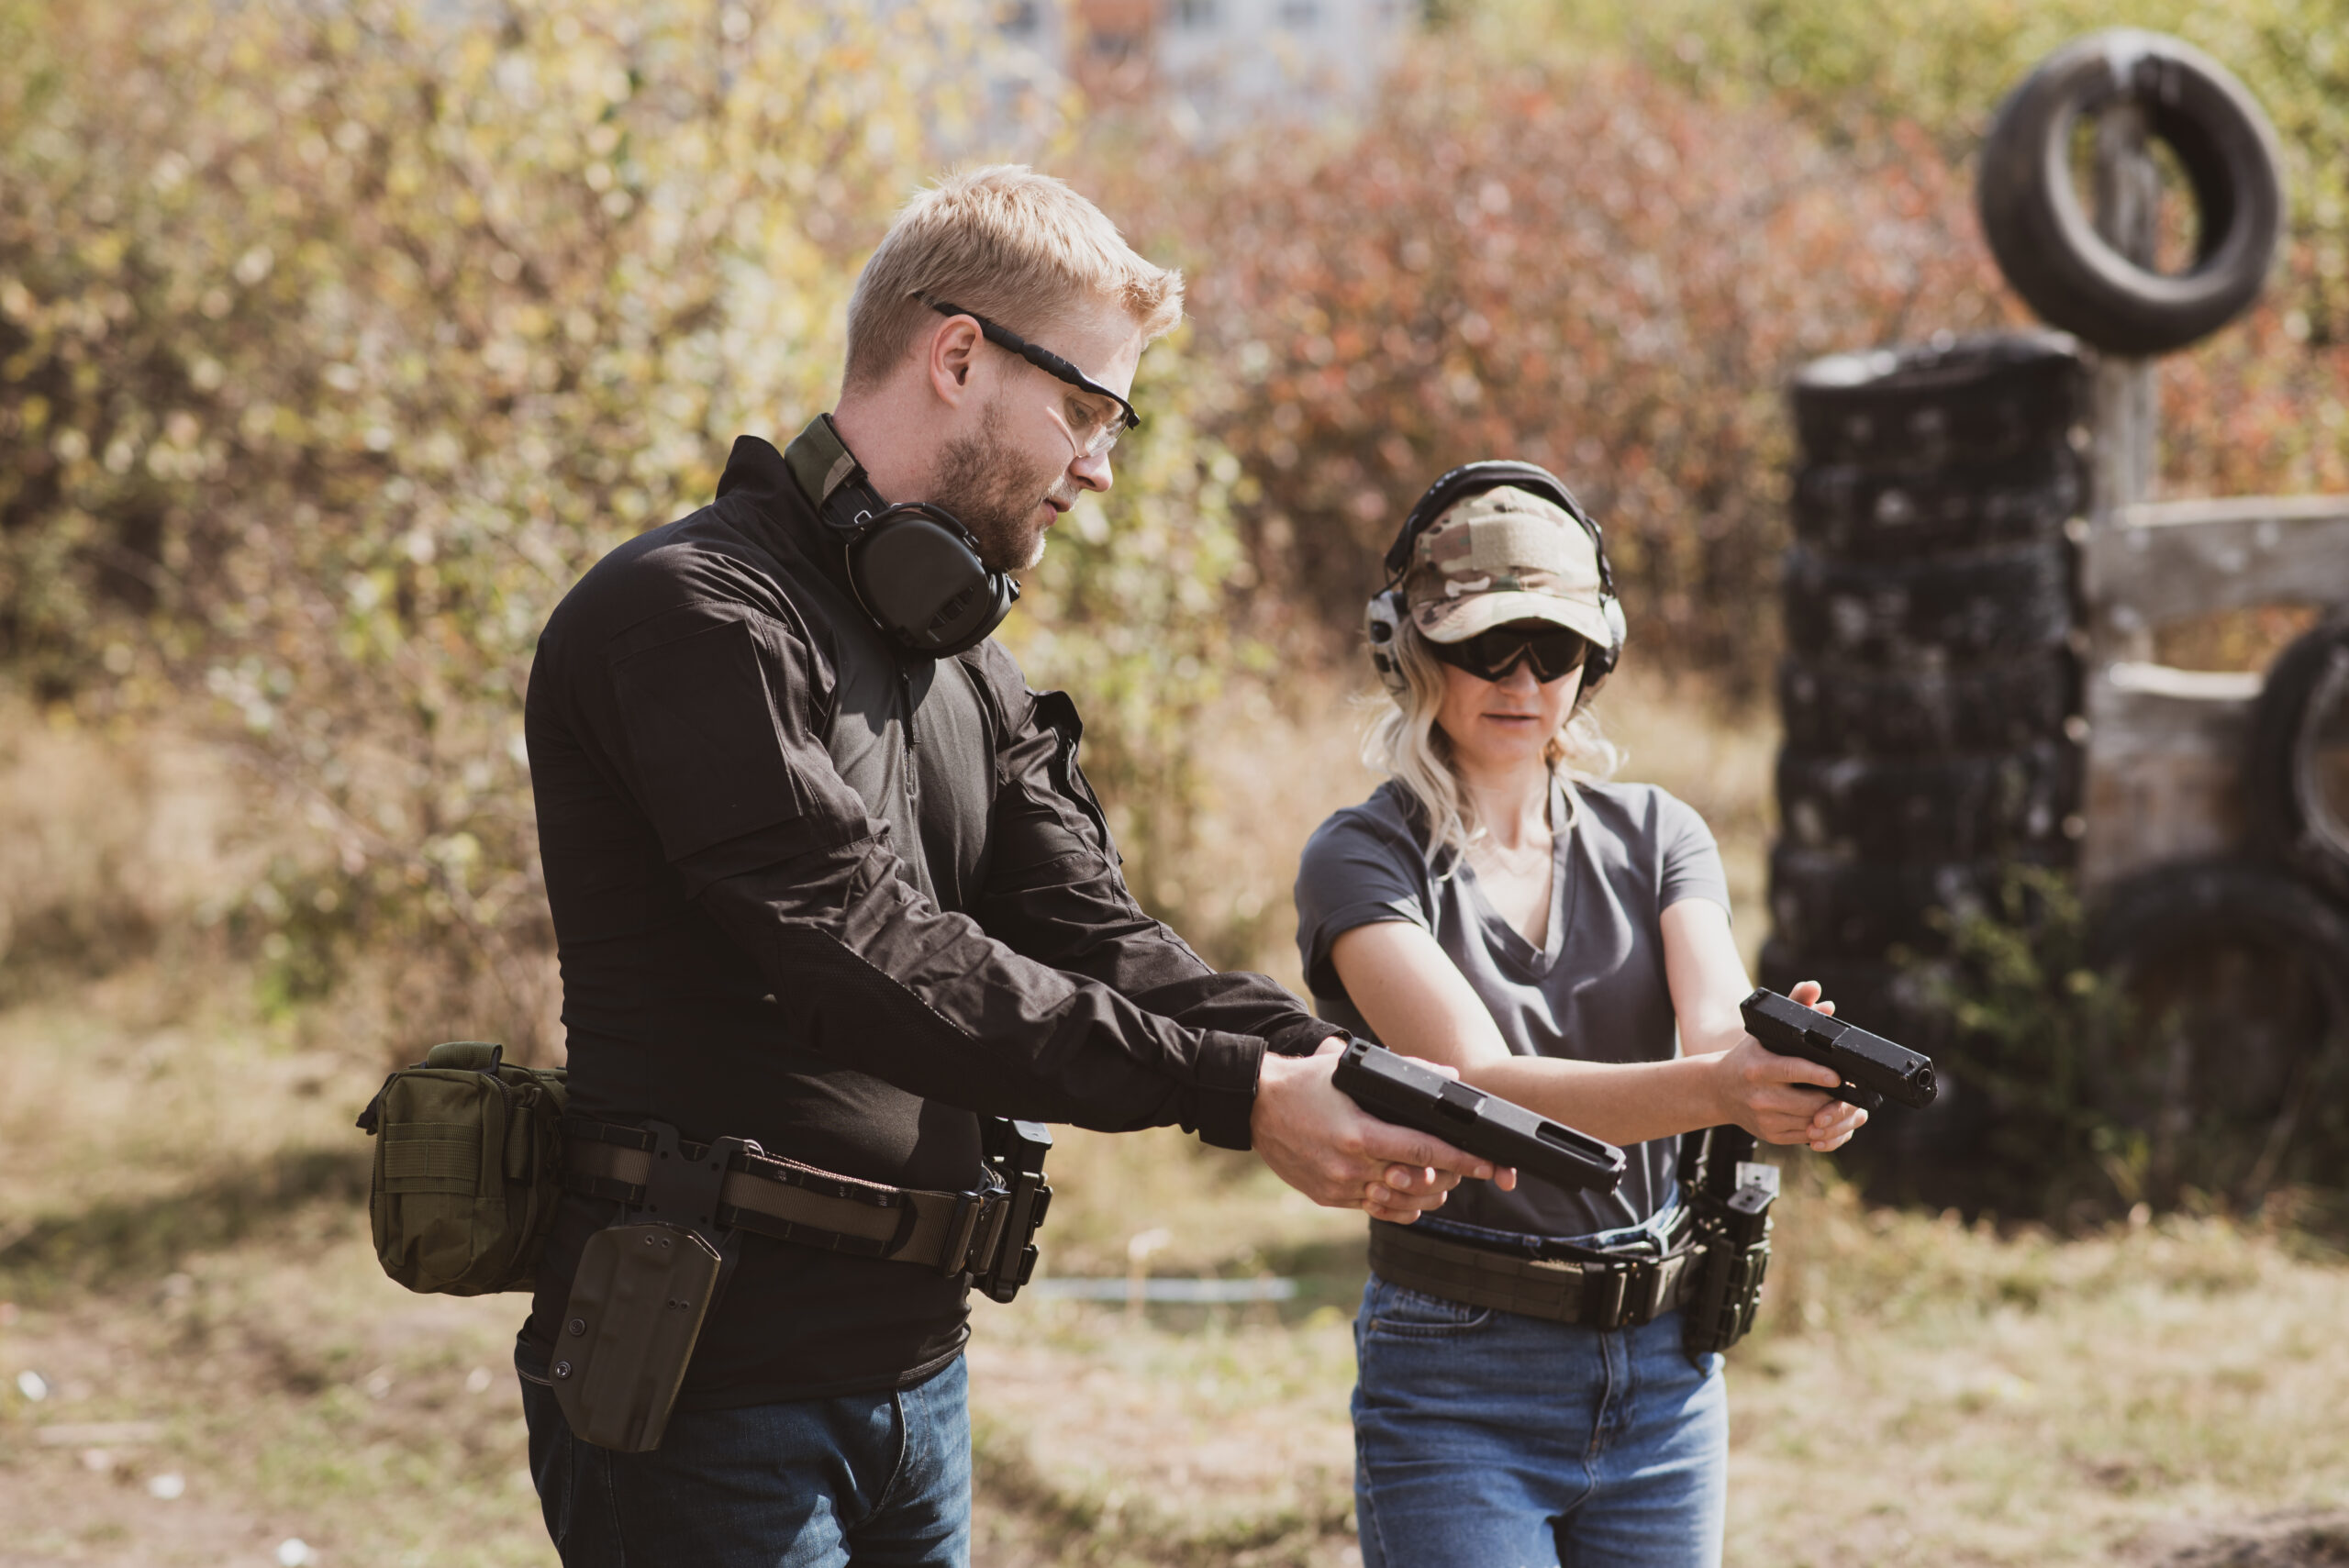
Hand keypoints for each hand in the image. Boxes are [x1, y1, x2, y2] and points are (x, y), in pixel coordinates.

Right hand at [1251, 1039, 1510, 1222]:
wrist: (1256, 1106)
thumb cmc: (1306, 1083)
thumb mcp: (1351, 1070)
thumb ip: (1404, 1072)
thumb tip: (1448, 1075)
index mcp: (1360, 1135)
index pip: (1424, 1152)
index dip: (1462, 1161)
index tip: (1488, 1165)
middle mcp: (1351, 1166)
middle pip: (1417, 1183)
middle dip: (1451, 1178)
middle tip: (1470, 1170)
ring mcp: (1339, 1186)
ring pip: (1398, 1203)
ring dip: (1427, 1195)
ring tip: (1444, 1183)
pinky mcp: (1328, 1196)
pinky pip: (1374, 1209)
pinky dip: (1399, 1206)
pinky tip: (1412, 1197)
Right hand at [1709, 980, 1868, 1150]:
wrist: (1718, 1090)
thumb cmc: (1748, 1057)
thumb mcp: (1765, 1031)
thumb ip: (1794, 1006)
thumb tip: (1816, 989)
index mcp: (1758, 1068)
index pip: (1792, 1070)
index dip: (1818, 1075)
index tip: (1838, 1076)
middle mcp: (1759, 1096)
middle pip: (1809, 1102)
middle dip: (1835, 1098)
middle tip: (1853, 1091)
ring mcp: (1765, 1119)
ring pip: (1811, 1122)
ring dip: (1833, 1114)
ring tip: (1849, 1105)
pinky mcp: (1771, 1135)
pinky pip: (1806, 1137)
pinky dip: (1823, 1129)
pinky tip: (1830, 1117)